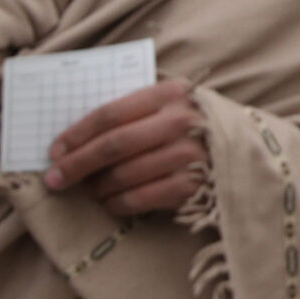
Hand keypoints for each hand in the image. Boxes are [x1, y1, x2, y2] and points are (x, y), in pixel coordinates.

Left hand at [43, 78, 208, 215]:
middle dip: (77, 164)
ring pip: (124, 174)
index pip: (111, 113)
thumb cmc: (193, 128)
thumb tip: (75, 138)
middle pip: (114, 145)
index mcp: (170, 94)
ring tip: (87, 191)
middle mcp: (181, 122)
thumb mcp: (169, 106)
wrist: (245, 153)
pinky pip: (141, 198)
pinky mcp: (193, 185)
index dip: (77, 133)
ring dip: (97, 187)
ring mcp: (189, 155)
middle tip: (55, 179)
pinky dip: (118, 204)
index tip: (54, 151)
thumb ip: (133, 112)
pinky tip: (109, 204)